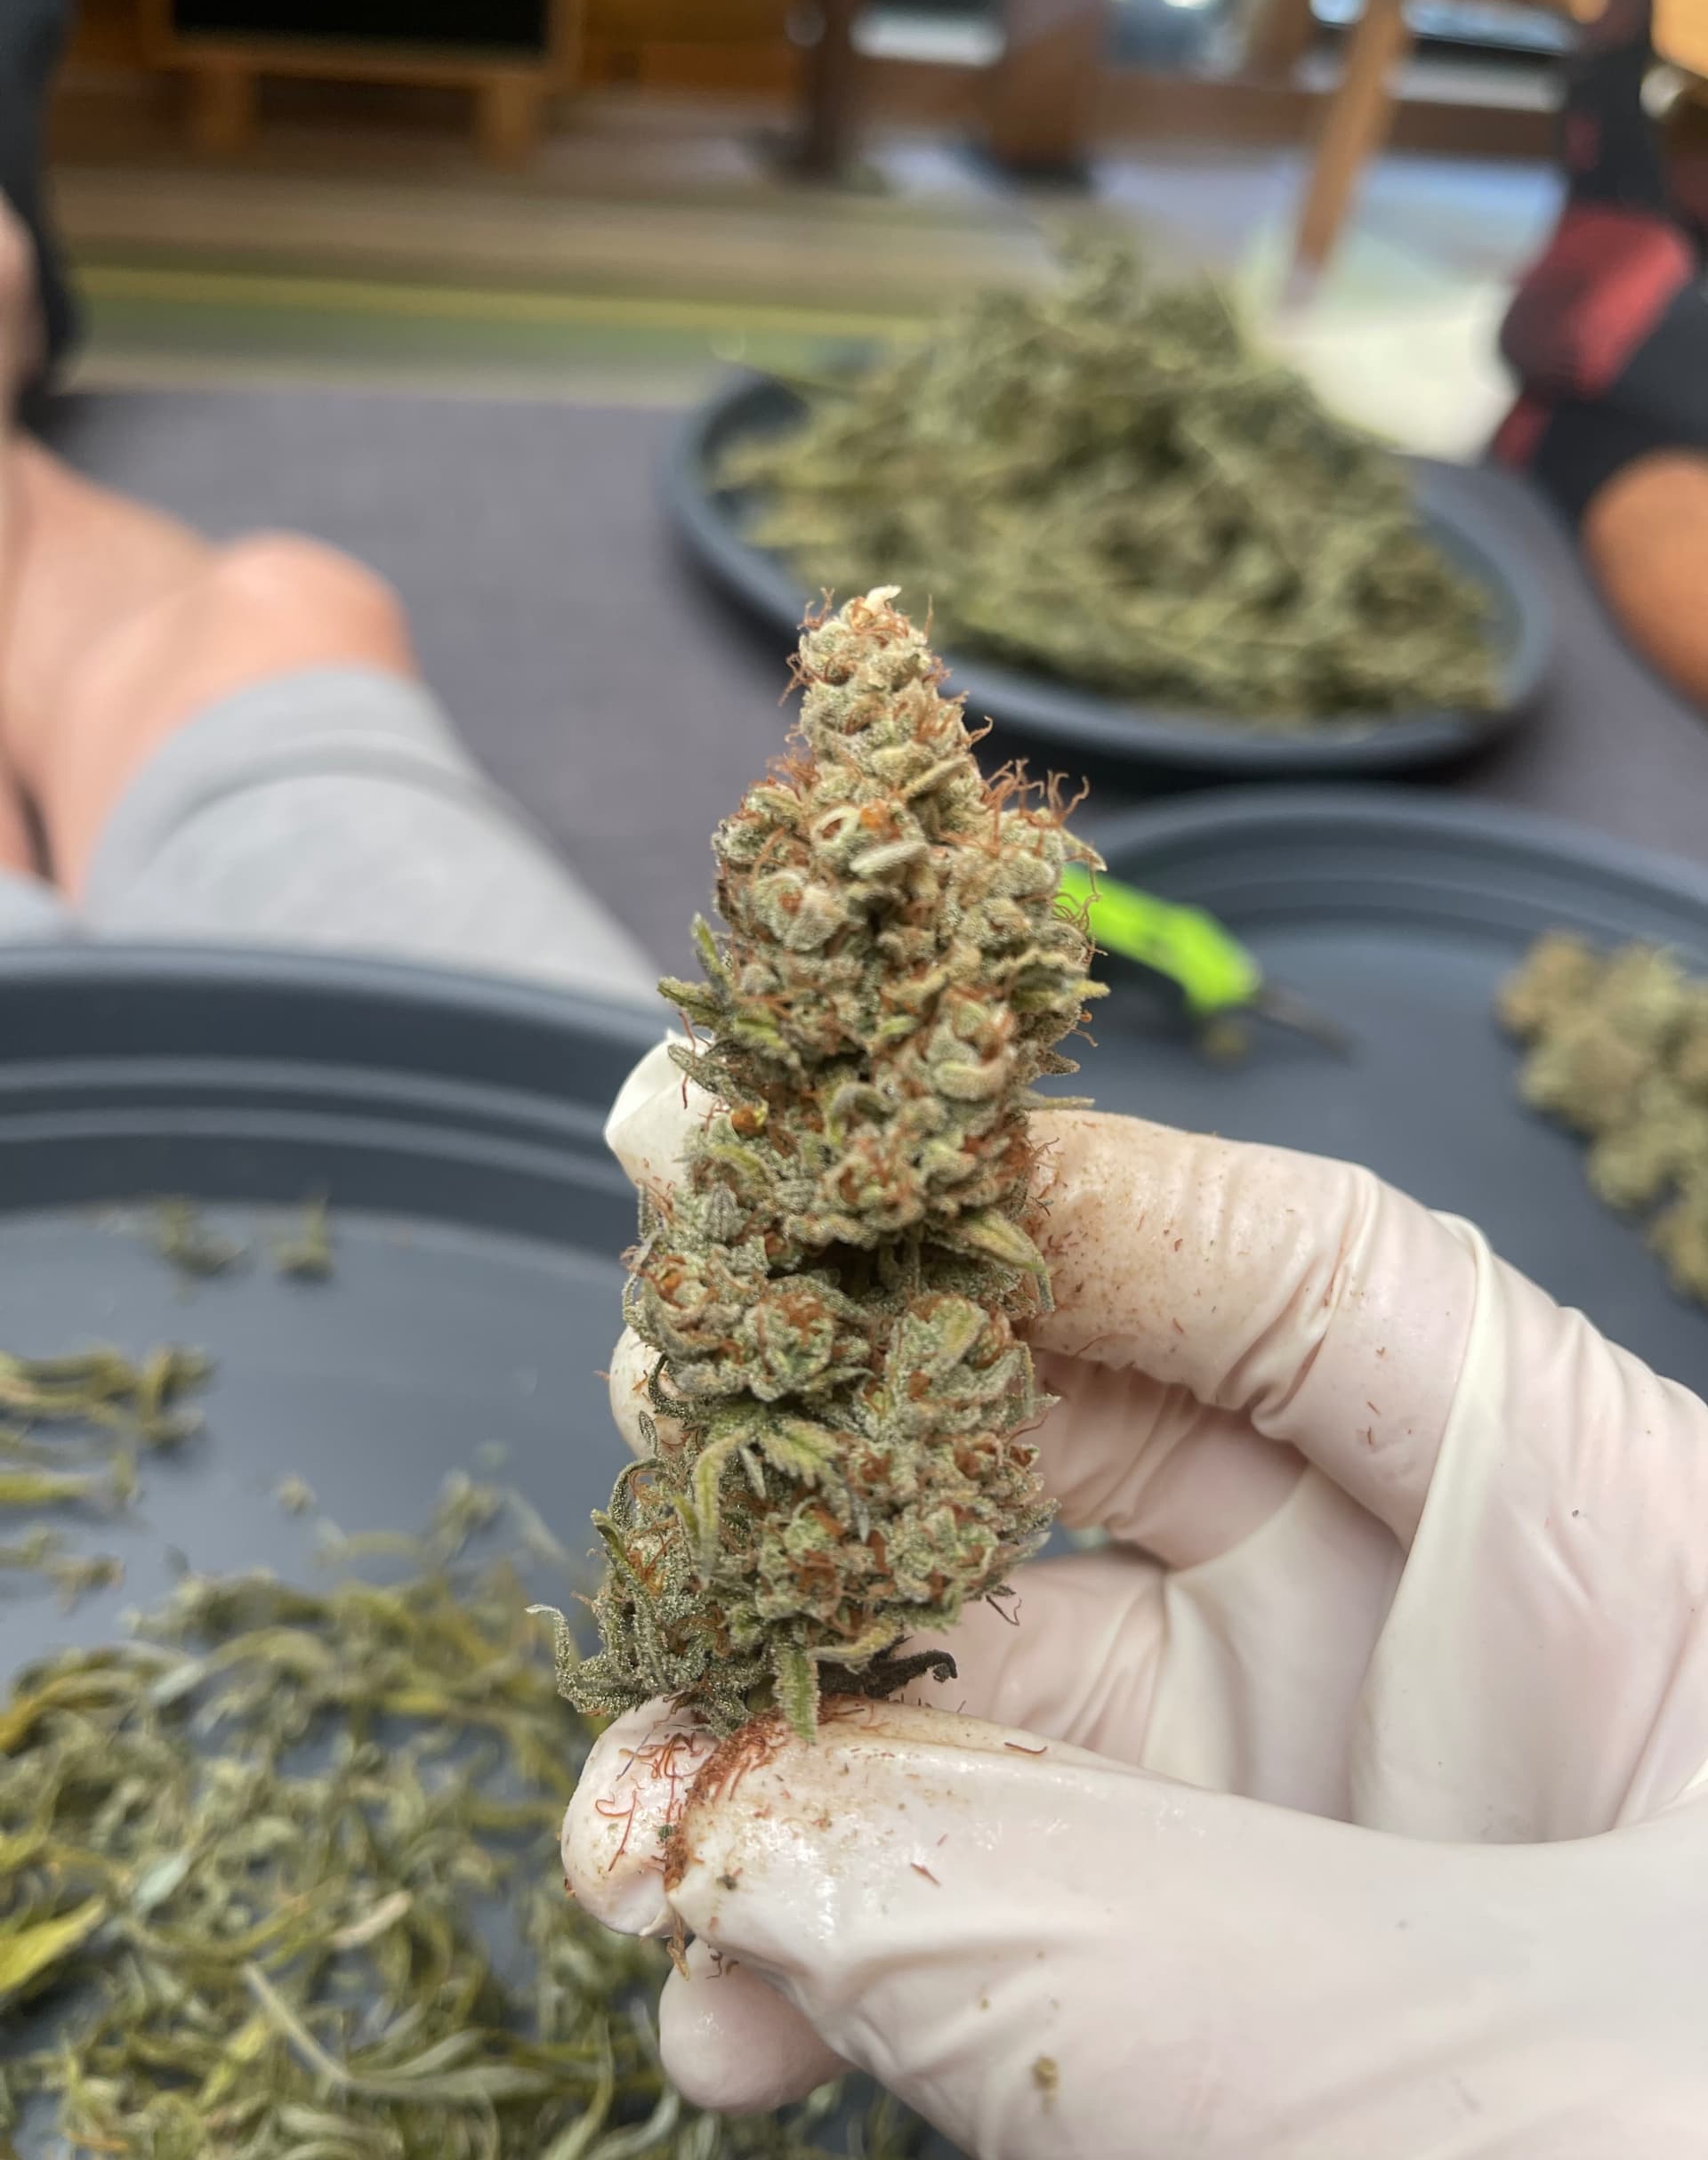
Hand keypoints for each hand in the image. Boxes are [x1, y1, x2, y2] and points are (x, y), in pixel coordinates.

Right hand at [562, 1042, 1707, 2158]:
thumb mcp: (1503, 2047)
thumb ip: (1104, 1926)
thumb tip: (730, 1819)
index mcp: (1603, 1535)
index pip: (1295, 1275)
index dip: (1038, 1200)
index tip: (795, 1169)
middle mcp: (1441, 1636)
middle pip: (1089, 1442)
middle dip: (852, 1448)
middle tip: (656, 1416)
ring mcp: (1307, 1812)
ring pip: (988, 1689)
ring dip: (785, 1749)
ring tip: (630, 1819)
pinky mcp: (1213, 1981)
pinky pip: (975, 1899)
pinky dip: (823, 1935)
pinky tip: (721, 2000)